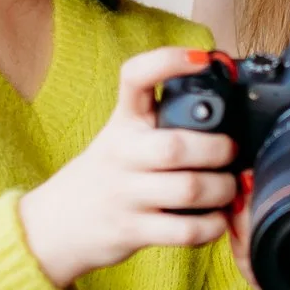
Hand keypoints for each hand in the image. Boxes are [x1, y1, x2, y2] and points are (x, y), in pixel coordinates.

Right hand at [19, 48, 240, 289]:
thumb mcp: (124, 138)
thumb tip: (231, 116)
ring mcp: (125, 194)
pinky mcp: (132, 230)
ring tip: (228, 187)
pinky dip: (212, 226)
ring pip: (189, 189)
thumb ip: (165, 125)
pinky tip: (215, 219)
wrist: (58, 224)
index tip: (201, 58)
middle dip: (219, 149)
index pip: (135, 77)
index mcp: (123, 122)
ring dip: (223, 189)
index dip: (168, 62)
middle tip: (232, 152)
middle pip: (176, 146)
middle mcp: (121, 154)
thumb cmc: (108, 174)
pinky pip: (185, 231)